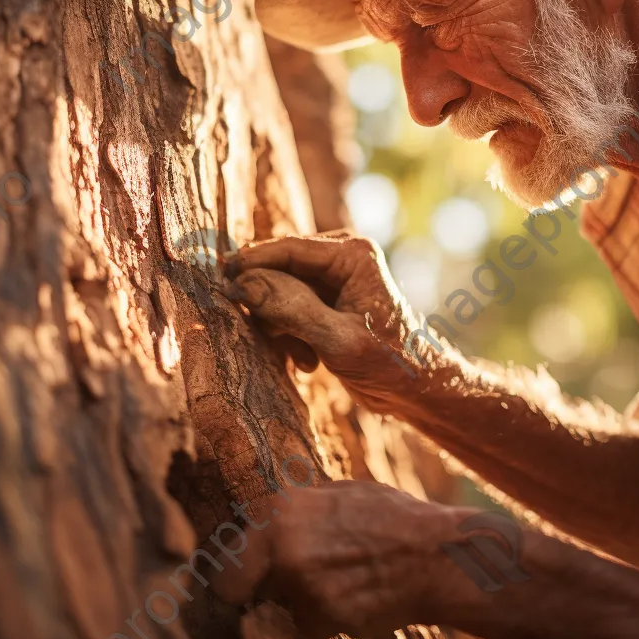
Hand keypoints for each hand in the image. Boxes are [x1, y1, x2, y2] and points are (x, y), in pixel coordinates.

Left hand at [211, 479, 456, 636]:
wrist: (432, 556)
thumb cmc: (391, 517)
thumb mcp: (340, 493)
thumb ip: (300, 506)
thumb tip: (273, 513)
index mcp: (280, 509)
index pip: (225, 549)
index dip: (228, 564)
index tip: (234, 574)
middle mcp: (281, 546)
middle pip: (232, 584)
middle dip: (246, 589)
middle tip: (265, 590)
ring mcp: (299, 586)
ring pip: (278, 604)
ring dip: (297, 601)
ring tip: (338, 581)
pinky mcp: (320, 619)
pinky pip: (308, 624)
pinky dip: (324, 618)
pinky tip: (353, 598)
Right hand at [225, 234, 438, 409]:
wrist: (419, 390)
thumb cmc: (390, 364)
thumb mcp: (337, 340)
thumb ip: (291, 309)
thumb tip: (244, 284)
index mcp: (352, 253)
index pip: (288, 248)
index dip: (251, 262)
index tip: (219, 279)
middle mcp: (341, 257)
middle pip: (279, 269)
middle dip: (270, 307)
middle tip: (268, 338)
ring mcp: (333, 279)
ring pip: (279, 292)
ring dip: (281, 327)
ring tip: (302, 359)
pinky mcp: (326, 301)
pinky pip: (288, 309)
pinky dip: (290, 335)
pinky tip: (308, 362)